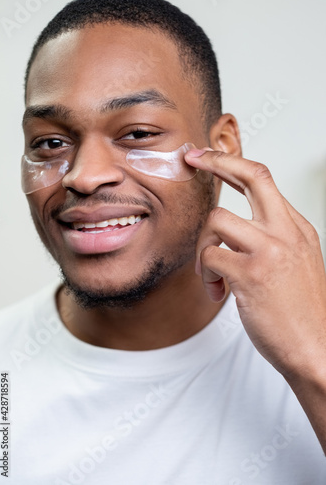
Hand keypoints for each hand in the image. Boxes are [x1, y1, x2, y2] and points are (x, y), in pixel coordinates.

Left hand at [185, 148, 325, 378]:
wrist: (316, 349)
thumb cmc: (301, 312)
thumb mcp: (296, 263)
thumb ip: (272, 240)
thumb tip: (235, 229)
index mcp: (297, 228)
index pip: (263, 180)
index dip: (232, 164)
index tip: (209, 157)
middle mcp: (287, 232)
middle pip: (251, 175)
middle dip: (216, 161)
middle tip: (193, 159)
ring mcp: (270, 250)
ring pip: (216, 220)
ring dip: (203, 246)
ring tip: (210, 273)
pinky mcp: (251, 274)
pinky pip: (209, 257)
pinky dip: (205, 273)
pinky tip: (216, 291)